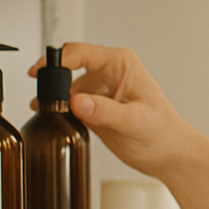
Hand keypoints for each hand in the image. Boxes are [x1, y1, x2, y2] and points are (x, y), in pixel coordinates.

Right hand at [27, 43, 195, 177]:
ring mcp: (100, 91)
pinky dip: (59, 111)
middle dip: (52, 79)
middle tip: (42, 97)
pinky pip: (69, 104)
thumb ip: (106, 111)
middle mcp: (109, 73)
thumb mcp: (135, 121)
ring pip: (65, 87)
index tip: (38, 72)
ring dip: (54, 98)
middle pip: (68, 65)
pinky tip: (53, 120)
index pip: (80, 53)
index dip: (57, 60)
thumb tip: (78, 101)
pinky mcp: (94, 109)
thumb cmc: (163, 133)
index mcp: (121, 64)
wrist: (170, 155)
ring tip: (47, 113)